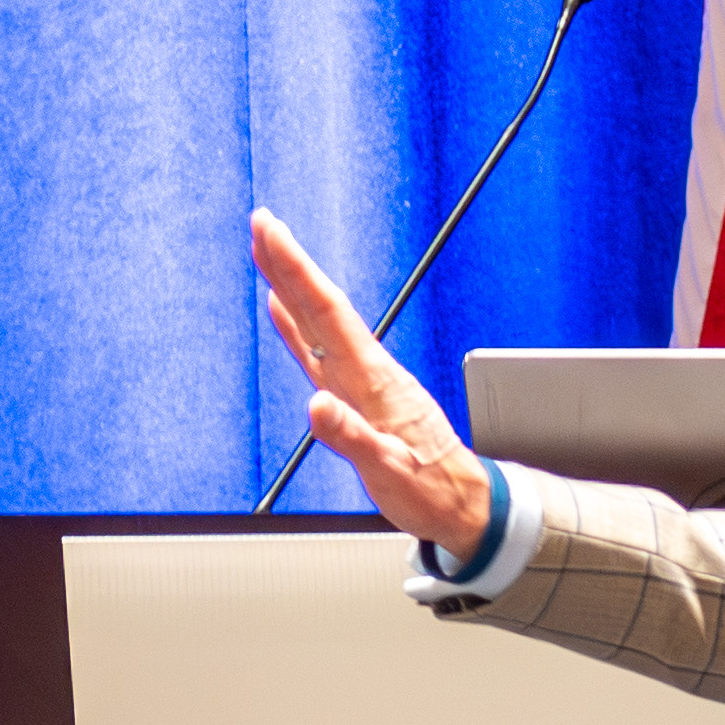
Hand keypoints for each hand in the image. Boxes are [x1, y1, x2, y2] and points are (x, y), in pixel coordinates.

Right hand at [251, 209, 490, 557]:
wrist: (463, 502)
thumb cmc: (431, 490)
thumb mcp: (390, 472)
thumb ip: (352, 438)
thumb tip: (316, 406)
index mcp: (373, 382)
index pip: (327, 314)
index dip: (297, 272)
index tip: (271, 234)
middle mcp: (365, 372)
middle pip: (320, 307)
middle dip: (289, 263)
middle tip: (260, 222)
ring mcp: (360, 382)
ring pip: (318, 323)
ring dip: (291, 285)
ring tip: (265, 250)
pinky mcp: (357, 397)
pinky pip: (318, 351)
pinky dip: (296, 326)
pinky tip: (282, 308)